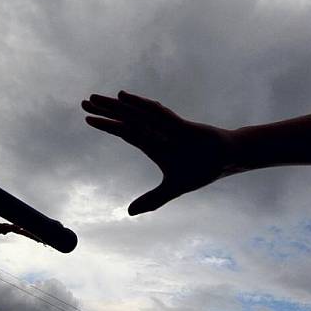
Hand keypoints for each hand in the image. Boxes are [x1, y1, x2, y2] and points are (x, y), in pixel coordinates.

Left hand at [82, 91, 233, 214]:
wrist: (226, 159)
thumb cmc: (200, 169)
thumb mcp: (172, 189)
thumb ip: (152, 200)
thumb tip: (130, 213)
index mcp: (151, 144)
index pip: (124, 131)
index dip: (106, 125)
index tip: (87, 119)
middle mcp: (155, 131)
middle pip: (125, 119)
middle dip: (105, 110)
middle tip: (84, 102)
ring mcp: (166, 127)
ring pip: (136, 113)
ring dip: (117, 105)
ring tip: (97, 98)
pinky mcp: (179, 126)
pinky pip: (157, 114)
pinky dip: (141, 106)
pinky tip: (126, 97)